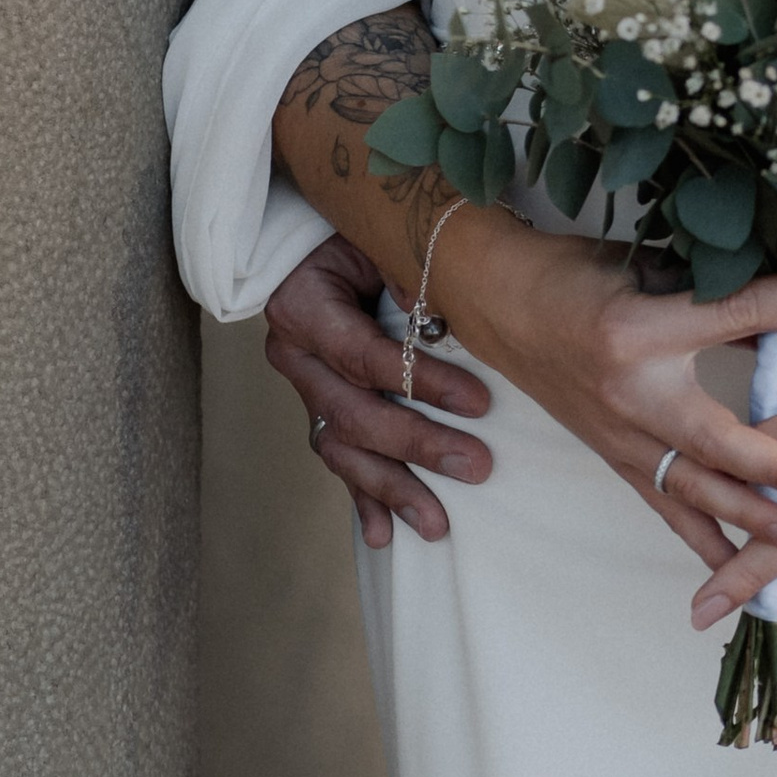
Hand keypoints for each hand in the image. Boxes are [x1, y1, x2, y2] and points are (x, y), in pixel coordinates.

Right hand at [269, 235, 494, 550]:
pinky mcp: (318, 413)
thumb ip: (403, 272)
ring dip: (391, 490)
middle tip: (476, 466)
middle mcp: (296, 357)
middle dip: (417, 445)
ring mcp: (304, 390)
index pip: (366, 356)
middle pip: (355, 414)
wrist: (309, 248)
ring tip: (436, 524)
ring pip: (344, 450)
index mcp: (304, 308)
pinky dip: (360, 500)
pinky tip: (382, 537)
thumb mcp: (375, 240)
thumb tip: (432, 313)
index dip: (422, 383)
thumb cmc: (354, 239)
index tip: (480, 404)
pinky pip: (338, 462)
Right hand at [436, 208, 776, 574]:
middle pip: (718, 437)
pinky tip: (737, 572)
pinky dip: (703, 539)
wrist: (502, 306)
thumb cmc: (574, 275)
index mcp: (640, 327)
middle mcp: (630, 393)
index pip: (733, 315)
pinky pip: (667, 507)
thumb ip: (716, 287)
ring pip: (694, 487)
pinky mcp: (615, 460)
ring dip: (748, 519)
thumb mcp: (645, 265)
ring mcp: (620, 436)